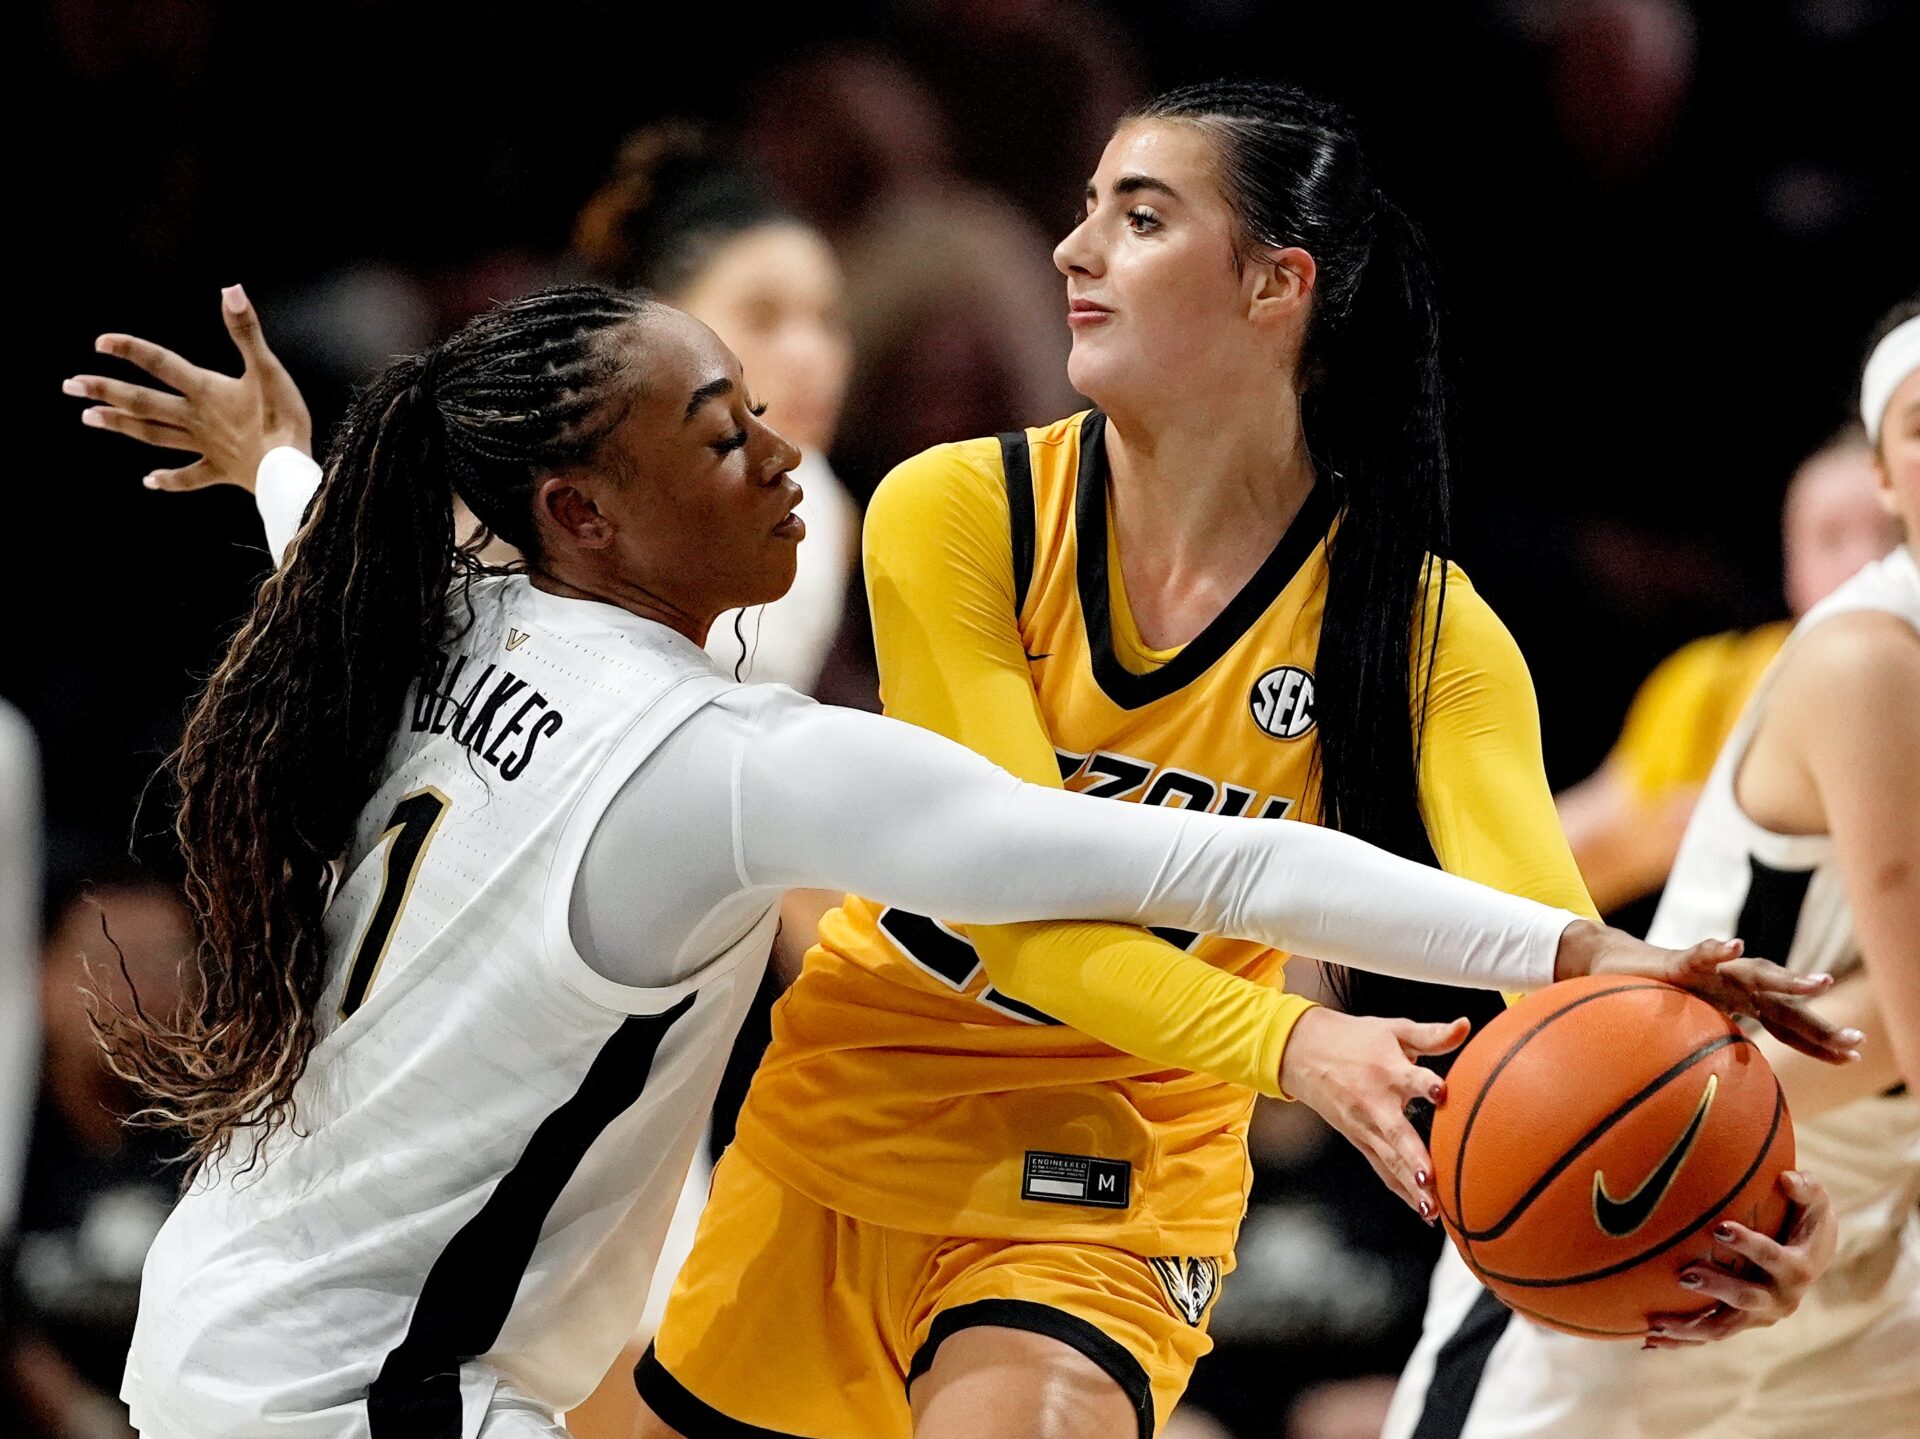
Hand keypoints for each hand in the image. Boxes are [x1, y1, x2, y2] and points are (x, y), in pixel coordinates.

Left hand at [64, 283, 311, 492]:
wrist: (289, 473)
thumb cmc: (283, 420)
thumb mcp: (268, 369)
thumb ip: (246, 331)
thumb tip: (230, 290)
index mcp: (206, 391)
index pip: (162, 364)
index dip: (132, 350)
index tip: (100, 343)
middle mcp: (196, 418)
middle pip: (143, 403)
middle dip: (106, 391)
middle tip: (69, 385)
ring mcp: (205, 446)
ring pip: (154, 435)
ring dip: (122, 425)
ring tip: (89, 418)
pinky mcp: (221, 471)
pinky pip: (190, 477)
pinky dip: (170, 480)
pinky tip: (149, 481)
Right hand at [1279, 1005, 1466, 1217]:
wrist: (1304, 1051)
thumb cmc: (1354, 1039)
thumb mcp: (1394, 1030)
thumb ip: (1432, 1035)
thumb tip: (1466, 1026)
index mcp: (1388, 1070)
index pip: (1409, 1078)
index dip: (1427, 1085)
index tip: (1442, 1093)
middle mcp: (1375, 1103)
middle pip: (1397, 1134)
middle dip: (1414, 1158)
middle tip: (1430, 1180)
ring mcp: (1365, 1126)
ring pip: (1390, 1161)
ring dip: (1410, 1186)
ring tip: (1433, 1210)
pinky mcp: (1359, 1140)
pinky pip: (1383, 1169)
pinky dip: (1401, 1190)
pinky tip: (1423, 1210)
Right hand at [1555, 923, 1861, 1063]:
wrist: (1609, 962)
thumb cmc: (1648, 1000)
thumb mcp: (1684, 1035)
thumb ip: (1706, 1059)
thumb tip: (1722, 1112)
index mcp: (1736, 1005)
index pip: (1786, 1024)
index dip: (1818, 1039)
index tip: (1854, 1057)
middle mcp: (1730, 986)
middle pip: (1783, 1004)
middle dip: (1819, 1022)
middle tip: (1854, 1041)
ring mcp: (1707, 973)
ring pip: (1754, 974)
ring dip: (1787, 980)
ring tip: (1818, 985)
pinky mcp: (1675, 963)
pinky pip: (1697, 956)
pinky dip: (1716, 950)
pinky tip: (1733, 946)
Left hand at [1643, 1169, 1835, 1347]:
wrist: (1812, 1253)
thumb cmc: (1807, 1216)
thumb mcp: (1815, 1200)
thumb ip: (1806, 1188)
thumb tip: (1787, 1178)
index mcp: (1798, 1268)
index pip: (1773, 1258)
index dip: (1749, 1245)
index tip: (1720, 1228)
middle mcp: (1781, 1298)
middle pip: (1746, 1298)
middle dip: (1717, 1287)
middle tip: (1684, 1275)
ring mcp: (1758, 1315)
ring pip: (1722, 1328)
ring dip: (1690, 1328)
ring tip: (1655, 1325)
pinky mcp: (1740, 1322)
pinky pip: (1709, 1333)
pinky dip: (1682, 1340)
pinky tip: (1649, 1341)